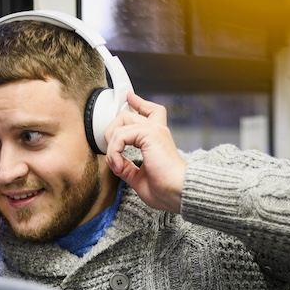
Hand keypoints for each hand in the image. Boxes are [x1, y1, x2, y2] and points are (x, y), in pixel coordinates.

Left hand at [104, 92, 185, 213]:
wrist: (178, 193)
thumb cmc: (165, 190)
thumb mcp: (139, 178)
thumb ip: (127, 167)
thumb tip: (114, 162)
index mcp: (157, 139)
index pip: (149, 112)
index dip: (138, 103)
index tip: (129, 96)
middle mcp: (157, 130)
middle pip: (127, 115)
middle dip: (111, 133)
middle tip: (112, 156)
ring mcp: (154, 130)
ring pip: (120, 123)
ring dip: (111, 148)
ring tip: (117, 166)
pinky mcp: (150, 134)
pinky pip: (120, 135)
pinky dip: (114, 151)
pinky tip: (119, 166)